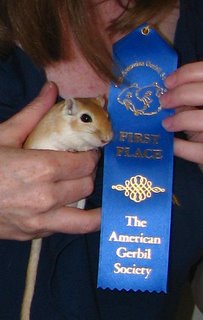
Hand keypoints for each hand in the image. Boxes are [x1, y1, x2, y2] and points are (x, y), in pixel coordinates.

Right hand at [0, 82, 99, 239]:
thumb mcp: (4, 135)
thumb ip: (33, 113)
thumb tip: (52, 88)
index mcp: (41, 169)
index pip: (85, 164)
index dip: (91, 155)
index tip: (88, 151)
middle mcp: (46, 198)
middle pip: (86, 186)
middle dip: (88, 173)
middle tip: (81, 166)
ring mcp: (40, 222)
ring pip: (84, 217)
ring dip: (89, 202)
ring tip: (85, 190)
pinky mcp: (32, 235)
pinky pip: (64, 227)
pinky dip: (69, 216)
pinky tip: (63, 205)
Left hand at [160, 62, 202, 164]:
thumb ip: (193, 103)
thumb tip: (171, 93)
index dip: (186, 73)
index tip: (168, 82)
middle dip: (179, 94)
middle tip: (163, 102)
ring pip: (202, 119)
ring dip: (179, 119)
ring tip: (167, 124)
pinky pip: (197, 150)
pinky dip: (180, 147)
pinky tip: (172, 144)